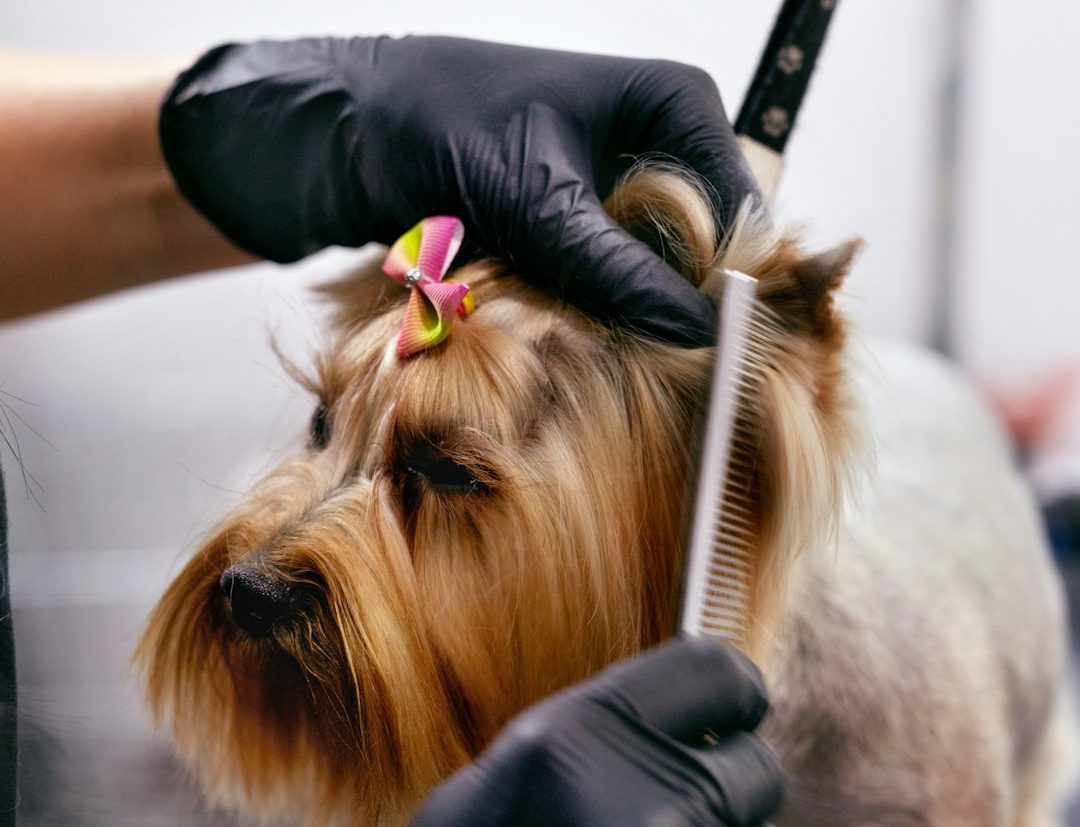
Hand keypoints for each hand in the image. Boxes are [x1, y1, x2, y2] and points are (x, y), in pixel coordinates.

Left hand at [160, 36, 759, 346]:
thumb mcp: (534, 199)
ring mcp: (622, 200)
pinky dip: (597, 321)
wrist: (355, 132)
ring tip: (605, 354)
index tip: (711, 353)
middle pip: (706, 254)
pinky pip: (614, 292)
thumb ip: (615, 267)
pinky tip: (577, 342)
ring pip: (659, 283)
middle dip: (680, 310)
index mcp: (676, 110)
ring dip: (633, 322)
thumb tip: (696, 330)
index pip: (742, 211)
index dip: (732, 286)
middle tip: (657, 368)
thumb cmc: (439, 123)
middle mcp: (660, 153)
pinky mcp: (585, 238)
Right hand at [258, 638, 790, 826]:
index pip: (719, 673)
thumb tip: (690, 715)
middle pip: (756, 766)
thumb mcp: (511, 776)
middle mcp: (644, 799)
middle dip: (727, 789)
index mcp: (584, 735)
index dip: (733, 693)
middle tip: (670, 819)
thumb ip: (605, 736)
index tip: (731, 711)